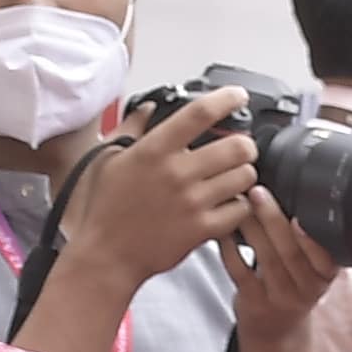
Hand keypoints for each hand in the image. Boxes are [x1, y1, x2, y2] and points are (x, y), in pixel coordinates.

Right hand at [54, 88, 262, 294]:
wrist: (107, 256)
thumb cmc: (106, 209)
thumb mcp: (109, 160)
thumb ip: (132, 130)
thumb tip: (149, 107)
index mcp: (154, 150)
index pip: (200, 113)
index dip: (226, 99)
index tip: (237, 96)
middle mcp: (177, 173)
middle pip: (238, 146)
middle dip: (245, 145)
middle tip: (240, 149)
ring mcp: (192, 202)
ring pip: (245, 177)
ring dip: (244, 174)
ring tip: (233, 178)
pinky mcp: (202, 229)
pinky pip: (241, 209)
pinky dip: (240, 205)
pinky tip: (227, 204)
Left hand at [224, 184, 347, 345]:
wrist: (275, 330)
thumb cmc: (293, 285)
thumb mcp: (312, 268)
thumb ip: (309, 240)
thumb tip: (291, 188)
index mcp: (326, 275)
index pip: (324, 256)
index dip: (310, 238)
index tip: (298, 214)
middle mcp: (307, 290)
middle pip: (290, 252)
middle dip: (272, 218)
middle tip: (257, 191)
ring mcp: (279, 299)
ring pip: (265, 259)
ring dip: (250, 227)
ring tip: (238, 202)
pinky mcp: (253, 303)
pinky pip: (240, 271)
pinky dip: (229, 247)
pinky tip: (223, 229)